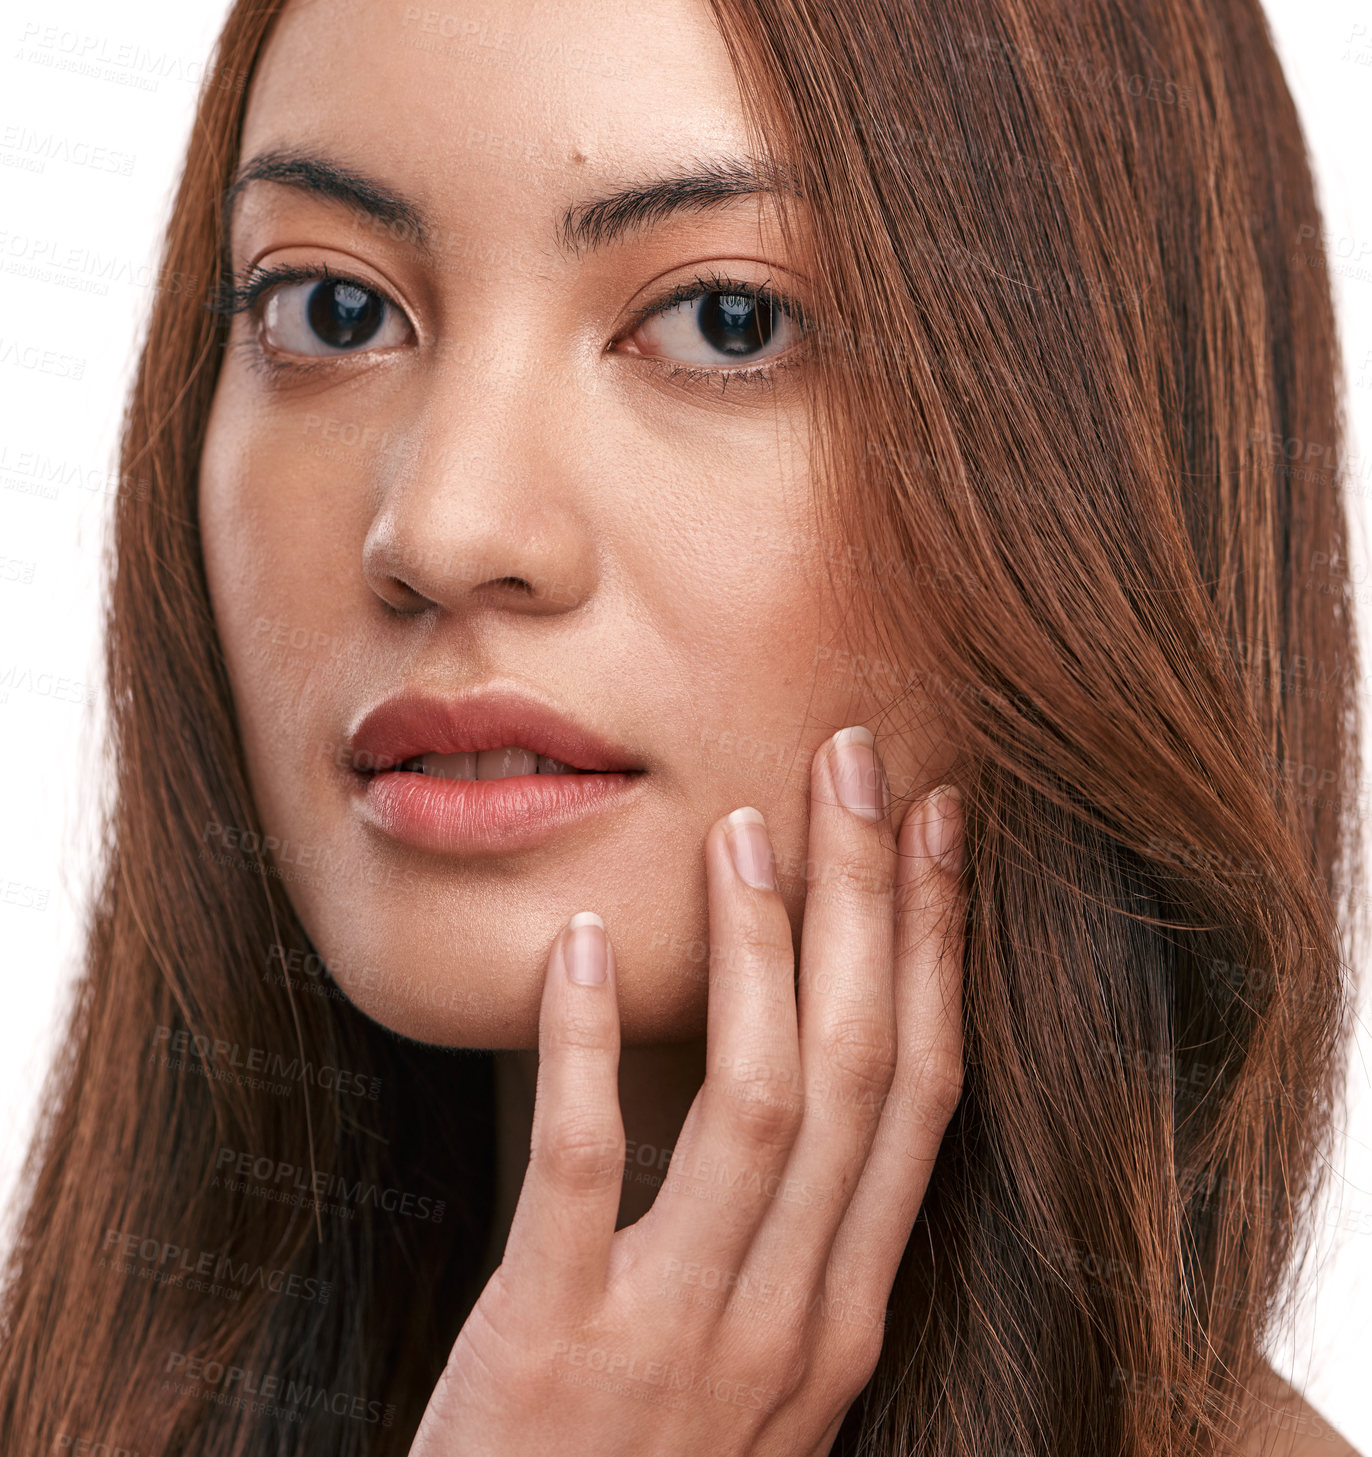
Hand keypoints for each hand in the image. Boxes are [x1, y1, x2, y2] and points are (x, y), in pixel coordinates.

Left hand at [407, 726, 965, 1456]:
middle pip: (866, 1068)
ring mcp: (683, 1339)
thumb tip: (800, 1068)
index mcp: (845, 1310)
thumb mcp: (750, 1363)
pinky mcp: (554, 1347)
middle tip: (855, 765)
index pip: (924, 1094)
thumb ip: (786, 1237)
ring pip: (763, 1101)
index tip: (935, 830)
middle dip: (871, 901)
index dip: (937, 949)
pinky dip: (588, 1046)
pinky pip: (588, 1167)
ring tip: (738, 830)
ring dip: (760, 949)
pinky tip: (575, 950)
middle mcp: (794, 1320)